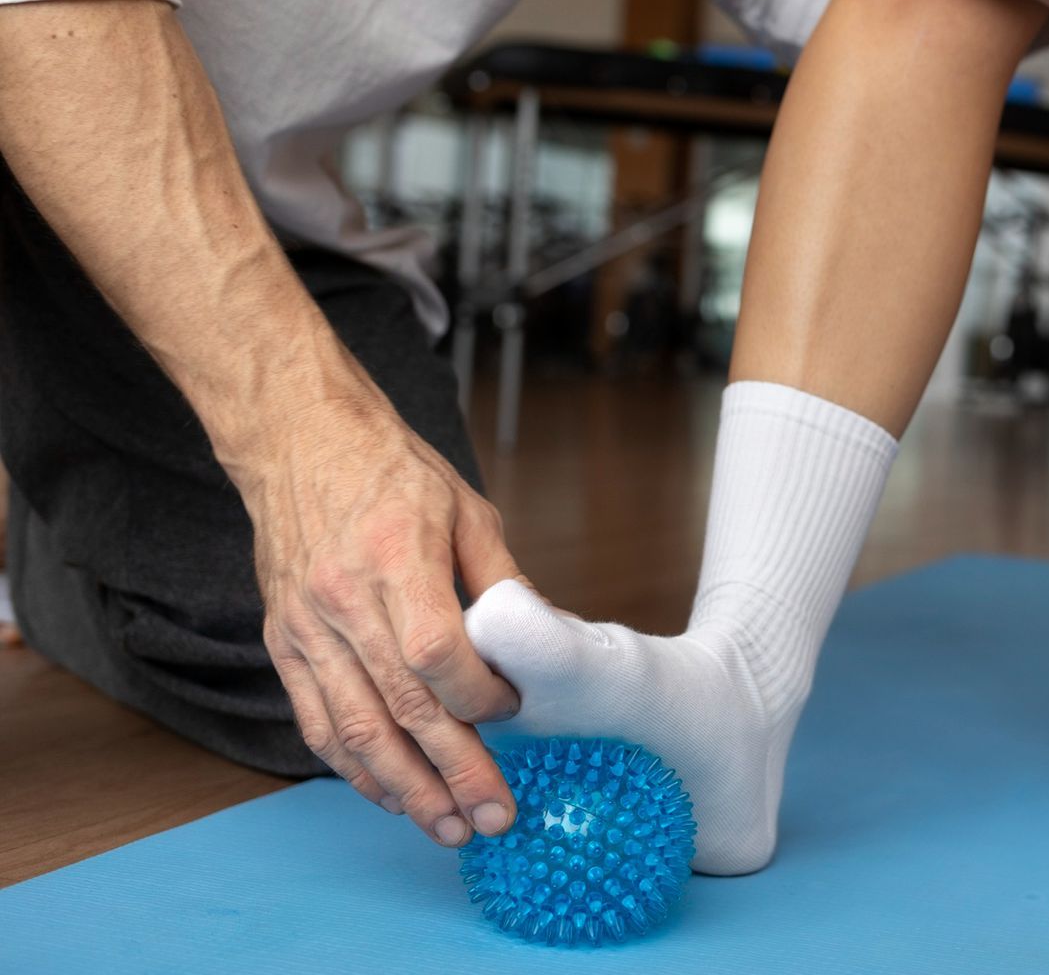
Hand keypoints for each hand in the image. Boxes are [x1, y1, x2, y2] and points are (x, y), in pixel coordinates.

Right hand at [239, 392, 525, 846]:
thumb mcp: (467, 510)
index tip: (514, 711)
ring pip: (354, 728)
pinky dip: (353, 766)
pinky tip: (389, 794)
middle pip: (400, 707)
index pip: (437, 654)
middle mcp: (343, 599)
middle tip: (493, 817)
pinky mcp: (283, 642)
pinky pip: (316, 720)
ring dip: (402, 788)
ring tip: (445, 826)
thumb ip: (503, 583)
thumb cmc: (394, 472)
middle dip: (452, 771)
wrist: (300, 442)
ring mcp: (305, 626)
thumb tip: (545, 642)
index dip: (480, 696)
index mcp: (395, 558)